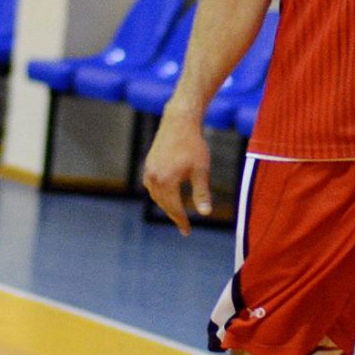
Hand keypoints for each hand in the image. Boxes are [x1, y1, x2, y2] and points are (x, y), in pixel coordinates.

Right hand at [142, 115, 211, 234]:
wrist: (179, 121)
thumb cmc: (193, 145)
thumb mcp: (201, 170)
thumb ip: (201, 193)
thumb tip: (206, 214)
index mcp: (166, 181)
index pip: (174, 208)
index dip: (181, 221)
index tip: (187, 232)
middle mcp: (154, 178)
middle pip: (164, 204)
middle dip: (174, 216)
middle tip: (183, 226)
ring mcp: (149, 170)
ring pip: (156, 196)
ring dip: (166, 205)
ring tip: (176, 213)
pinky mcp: (148, 164)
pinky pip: (151, 186)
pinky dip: (159, 194)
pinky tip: (166, 195)